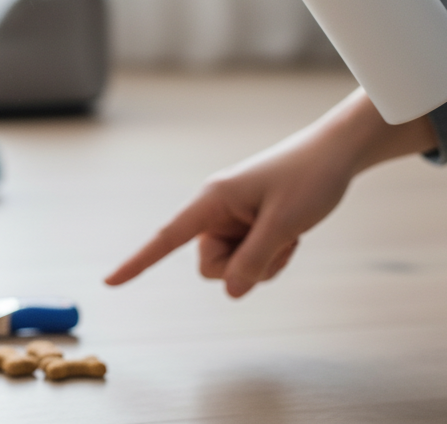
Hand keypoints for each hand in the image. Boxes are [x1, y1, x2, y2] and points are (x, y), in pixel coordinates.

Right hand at [105, 89, 437, 297]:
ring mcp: (233, 219)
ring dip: (263, 262)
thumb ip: (254, 261)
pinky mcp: (248, 225)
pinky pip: (250, 260)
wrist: (337, 154)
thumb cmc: (310, 179)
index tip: (109, 283)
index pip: (166, 237)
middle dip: (243, 267)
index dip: (138, 262)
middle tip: (279, 241)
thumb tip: (229, 292)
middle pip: (211, 264)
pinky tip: (292, 234)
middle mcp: (216, 210)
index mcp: (213, 200)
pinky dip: (272, 256)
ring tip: (290, 233)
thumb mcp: (285, 225)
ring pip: (233, 266)